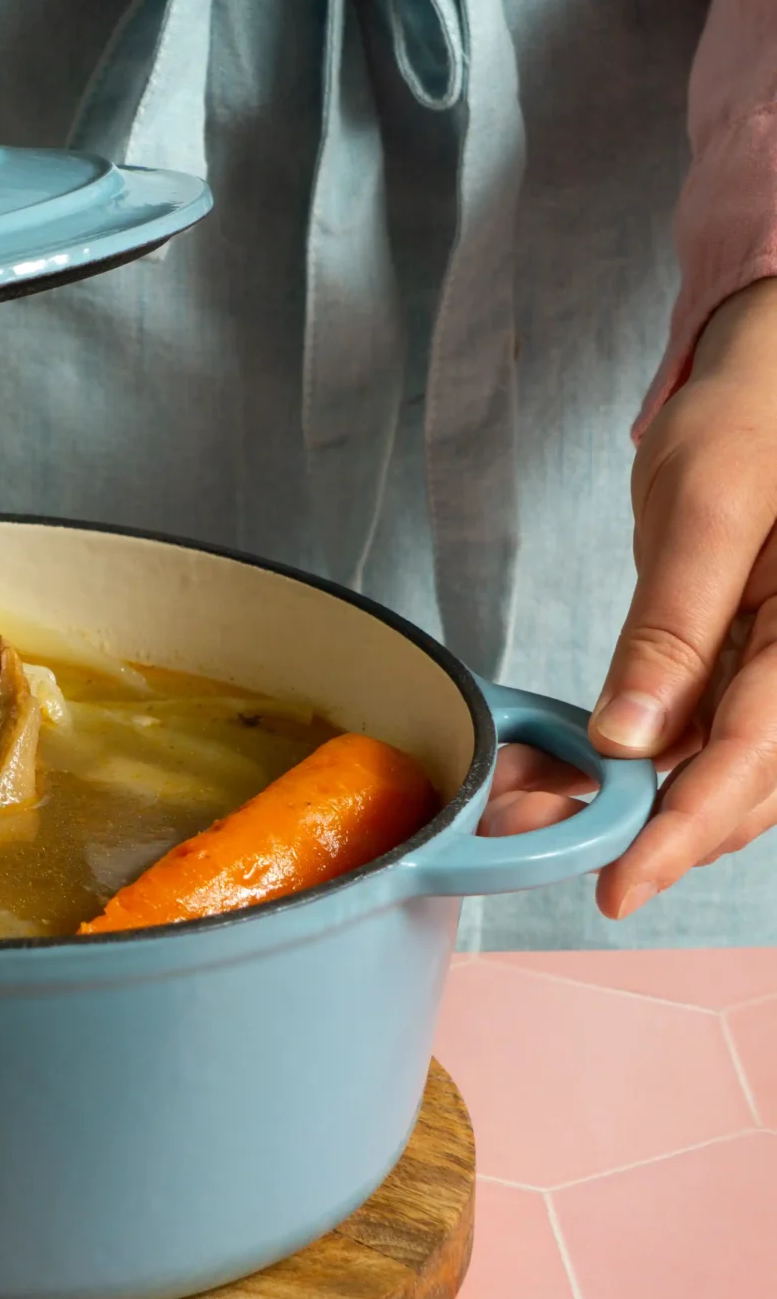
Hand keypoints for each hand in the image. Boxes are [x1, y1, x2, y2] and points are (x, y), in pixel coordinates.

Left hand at [581, 277, 776, 916]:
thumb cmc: (756, 415)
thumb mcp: (707, 501)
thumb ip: (674, 626)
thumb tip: (630, 737)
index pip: (758, 753)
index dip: (687, 829)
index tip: (621, 883)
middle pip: (749, 784)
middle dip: (654, 831)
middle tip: (546, 848)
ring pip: (733, 775)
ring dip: (648, 808)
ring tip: (544, 815)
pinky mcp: (761, 673)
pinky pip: (716, 738)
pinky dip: (653, 766)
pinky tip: (581, 773)